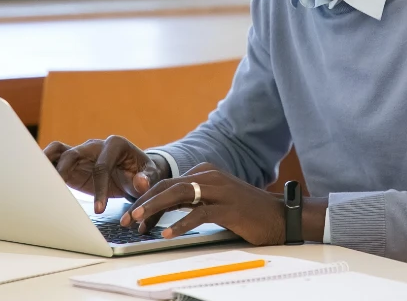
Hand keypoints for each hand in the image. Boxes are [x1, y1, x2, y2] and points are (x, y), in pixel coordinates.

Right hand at [43, 135, 169, 213]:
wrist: (136, 172)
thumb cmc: (143, 173)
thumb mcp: (151, 175)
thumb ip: (146, 179)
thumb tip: (140, 182)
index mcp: (115, 145)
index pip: (103, 165)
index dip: (100, 187)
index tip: (100, 209)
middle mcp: (95, 145)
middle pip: (75, 153)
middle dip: (65, 171)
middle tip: (57, 191)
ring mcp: (81, 152)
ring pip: (59, 150)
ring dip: (47, 162)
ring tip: (37, 178)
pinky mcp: (72, 163)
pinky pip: (54, 159)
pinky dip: (44, 166)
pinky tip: (36, 180)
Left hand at [121, 163, 285, 245]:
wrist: (279, 216)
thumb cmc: (246, 212)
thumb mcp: (215, 201)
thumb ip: (192, 201)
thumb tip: (162, 213)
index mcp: (206, 172)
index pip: (168, 183)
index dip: (148, 198)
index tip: (133, 216)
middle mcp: (210, 176)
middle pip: (169, 186)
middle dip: (144, 202)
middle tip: (126, 219)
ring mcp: (220, 190)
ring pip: (179, 195)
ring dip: (155, 209)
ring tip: (138, 222)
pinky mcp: (229, 207)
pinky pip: (199, 214)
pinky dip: (180, 223)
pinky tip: (167, 233)